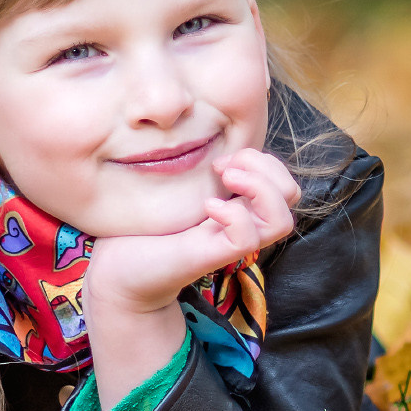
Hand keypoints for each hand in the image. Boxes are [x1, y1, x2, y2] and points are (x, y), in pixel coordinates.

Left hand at [85, 148, 299, 315]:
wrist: (119, 272)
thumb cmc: (144, 229)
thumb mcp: (175, 189)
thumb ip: (197, 170)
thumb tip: (208, 138)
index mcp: (238, 206)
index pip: (283, 181)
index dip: (262, 160)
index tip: (221, 159)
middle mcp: (242, 224)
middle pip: (292, 194)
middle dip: (265, 167)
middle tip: (222, 167)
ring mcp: (230, 242)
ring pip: (282, 220)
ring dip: (259, 189)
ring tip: (223, 179)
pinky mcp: (212, 256)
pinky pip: (247, 238)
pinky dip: (232, 215)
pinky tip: (206, 207)